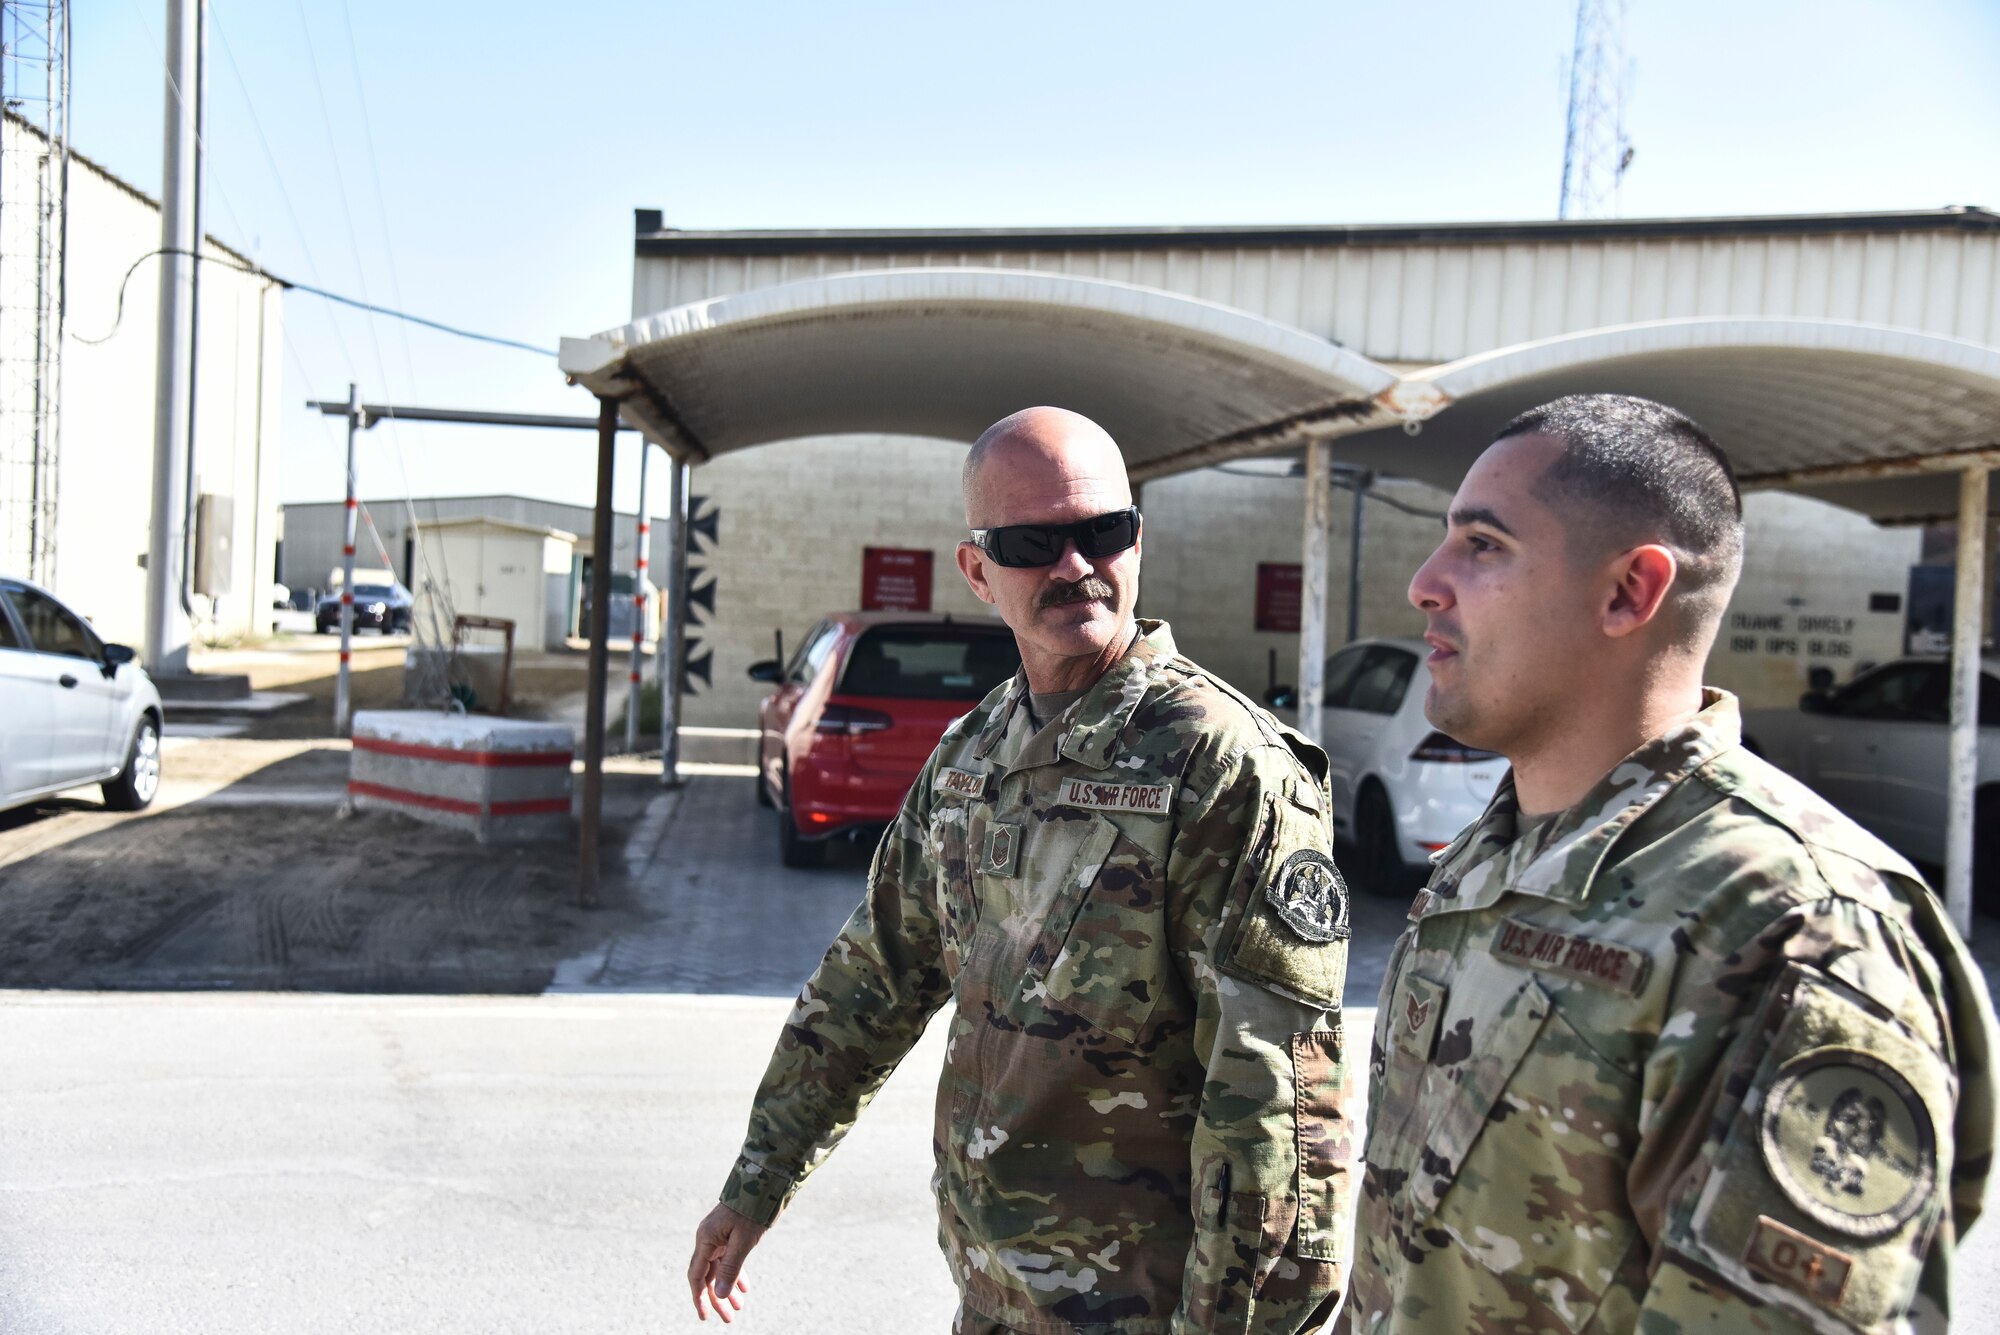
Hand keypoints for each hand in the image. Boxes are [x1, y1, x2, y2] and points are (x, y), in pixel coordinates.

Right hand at [687, 1202, 766, 1322]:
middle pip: (708, 1275)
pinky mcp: (729, 1233)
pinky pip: (728, 1258)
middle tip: (729, 1318)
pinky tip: (745, 1287)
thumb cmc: (752, 1211)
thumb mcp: (743, 1242)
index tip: (705, 1316)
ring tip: (739, 1306)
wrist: (763, 1182)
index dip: (699, 1297)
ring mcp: (718, 1235)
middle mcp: (708, 1238)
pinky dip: (735, 1272)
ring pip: (719, 1268)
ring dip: (728, 1287)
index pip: (697, 1276)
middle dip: (717, 1297)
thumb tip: (719, 1295)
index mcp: (705, 1239)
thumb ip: (731, 1268)